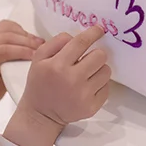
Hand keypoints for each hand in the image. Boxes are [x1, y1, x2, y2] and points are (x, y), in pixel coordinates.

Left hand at [0, 20, 44, 107]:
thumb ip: (7, 79)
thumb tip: (22, 67)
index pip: (3, 50)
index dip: (21, 51)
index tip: (36, 56)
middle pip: (8, 37)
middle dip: (27, 42)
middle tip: (42, 49)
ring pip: (10, 28)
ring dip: (26, 35)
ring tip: (39, 44)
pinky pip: (10, 25)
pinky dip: (21, 31)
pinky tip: (29, 40)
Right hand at [4, 26, 110, 145]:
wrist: (40, 116)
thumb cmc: (40, 83)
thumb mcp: (39, 58)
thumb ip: (57, 42)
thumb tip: (77, 35)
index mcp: (57, 66)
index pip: (82, 42)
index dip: (93, 33)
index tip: (99, 29)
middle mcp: (72, 80)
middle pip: (100, 55)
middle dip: (95, 54)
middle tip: (88, 59)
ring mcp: (83, 96)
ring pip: (106, 71)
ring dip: (98, 69)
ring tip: (87, 74)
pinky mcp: (91, 108)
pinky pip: (106, 87)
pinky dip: (100, 85)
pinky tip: (88, 87)